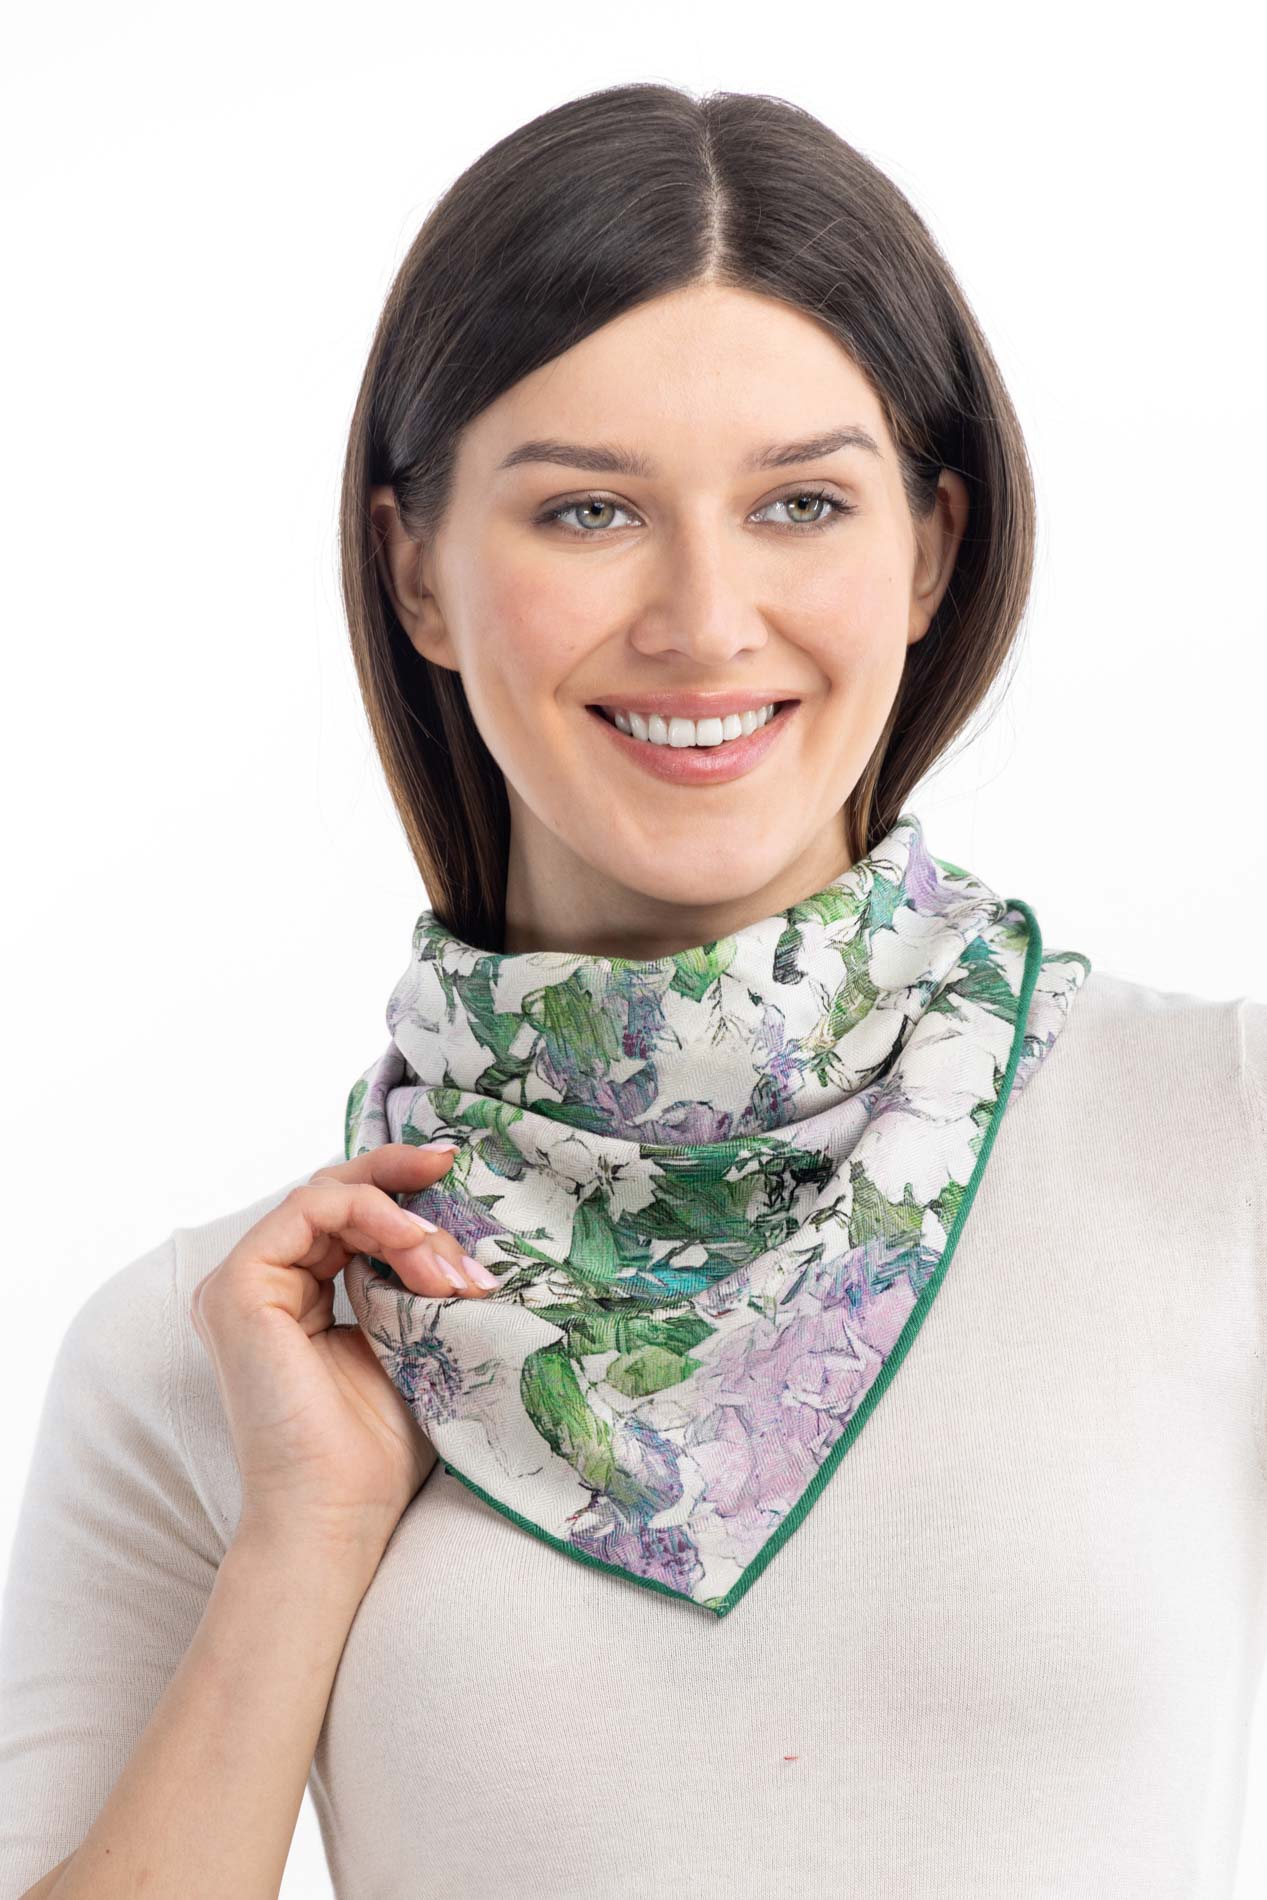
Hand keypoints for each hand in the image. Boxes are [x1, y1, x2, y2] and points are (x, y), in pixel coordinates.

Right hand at [191, 1142, 490, 1563]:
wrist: (339, 1512)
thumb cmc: (378, 1447)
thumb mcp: (410, 1339)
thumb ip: (414, 1282)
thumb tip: (456, 1230)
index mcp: (297, 1296)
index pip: (346, 1216)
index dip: (399, 1187)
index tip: (453, 1171)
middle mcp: (265, 1284)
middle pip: (332, 1193)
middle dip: (398, 1176)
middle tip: (449, 1165)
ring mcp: (244, 1284)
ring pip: (326, 1197)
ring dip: (401, 1219)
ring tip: (448, 1267)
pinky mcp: (238, 1287)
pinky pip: (307, 1210)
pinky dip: (369, 1215)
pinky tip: (414, 1248)